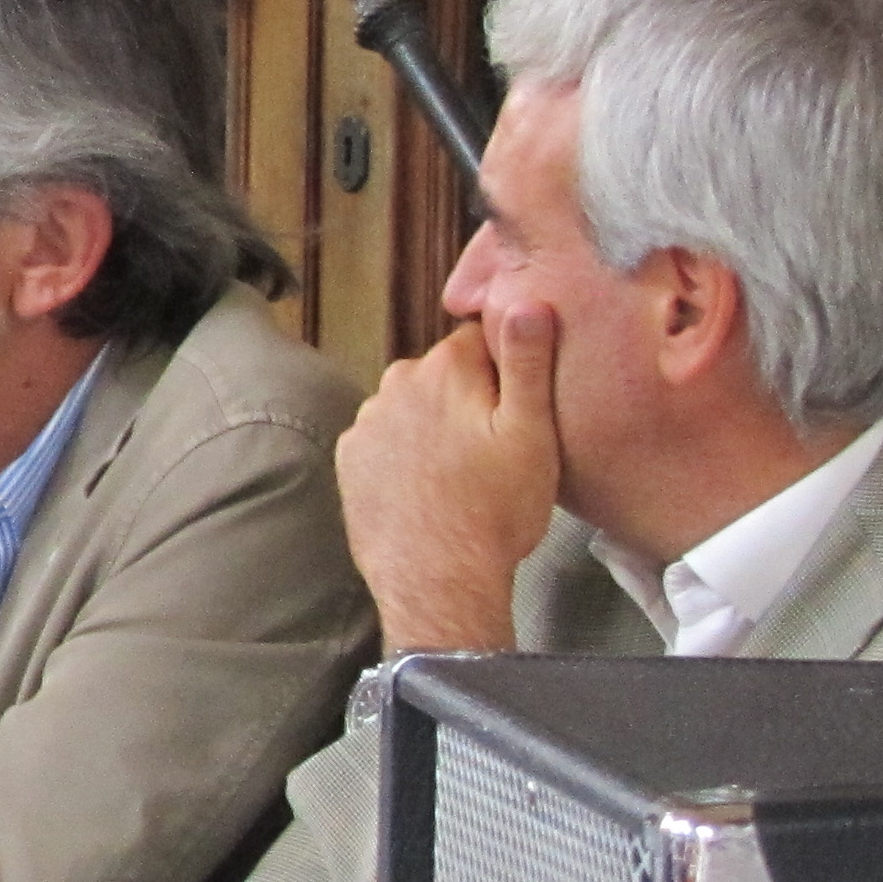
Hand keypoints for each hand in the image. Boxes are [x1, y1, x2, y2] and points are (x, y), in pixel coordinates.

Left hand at [338, 306, 556, 653]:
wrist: (436, 579)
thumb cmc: (495, 510)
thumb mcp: (532, 433)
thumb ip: (528, 361)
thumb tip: (526, 302)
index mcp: (444, 369)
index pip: (482, 340)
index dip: (507, 369)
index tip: (520, 405)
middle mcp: (394, 384)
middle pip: (444, 373)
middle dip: (469, 397)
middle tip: (496, 447)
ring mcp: (366, 422)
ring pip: (413, 407)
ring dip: (434, 426)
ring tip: (463, 473)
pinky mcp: (350, 458)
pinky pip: (386, 440)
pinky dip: (405, 454)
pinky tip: (429, 486)